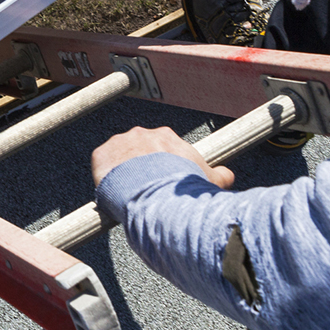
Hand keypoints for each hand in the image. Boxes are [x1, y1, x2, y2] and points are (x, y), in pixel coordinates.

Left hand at [91, 126, 234, 188]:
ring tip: (129, 191)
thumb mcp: (208, 180)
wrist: (156, 195)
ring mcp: (119, 143)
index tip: (163, 176)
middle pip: (139, 150)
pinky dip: (104, 175)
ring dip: (122, 170)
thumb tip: (228, 175)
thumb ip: (219, 175)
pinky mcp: (101, 154)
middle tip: (145, 187)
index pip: (162, 148)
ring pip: (119, 156)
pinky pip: (101, 163)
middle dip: (142, 167)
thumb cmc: (183, 187)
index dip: (162, 164)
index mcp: (166, 136)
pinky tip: (111, 191)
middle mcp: (141, 133)